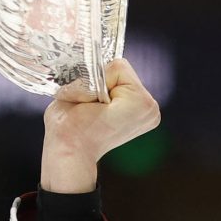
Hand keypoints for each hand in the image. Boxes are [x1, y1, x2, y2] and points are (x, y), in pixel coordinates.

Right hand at [40, 57, 159, 193]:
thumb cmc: (69, 128)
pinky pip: (125, 92)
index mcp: (140, 101)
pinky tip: (103, 113)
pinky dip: (112, 98)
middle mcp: (151, 106)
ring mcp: (150, 113)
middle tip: (91, 107)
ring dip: (106, 90)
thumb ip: (87, 74)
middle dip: (103, 84)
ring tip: (96, 111)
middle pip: (123, 72)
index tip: (90, 103)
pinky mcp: (143, 117)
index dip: (96, 79)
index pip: (118, 66)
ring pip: (123, 81)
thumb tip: (92, 69)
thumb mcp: (74, 92)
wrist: (70, 153)